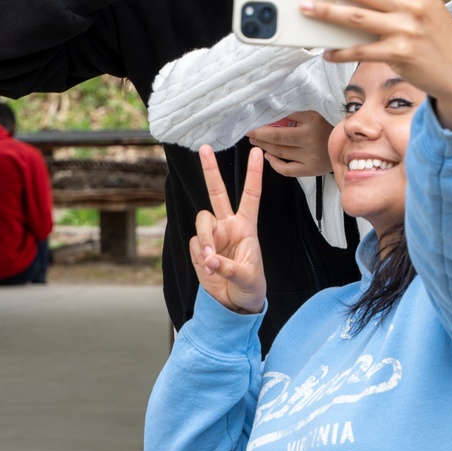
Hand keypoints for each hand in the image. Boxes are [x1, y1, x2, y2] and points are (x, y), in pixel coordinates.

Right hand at [190, 146, 265, 314]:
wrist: (234, 302)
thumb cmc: (250, 286)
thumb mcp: (248, 278)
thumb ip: (229, 268)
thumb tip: (210, 259)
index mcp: (246, 226)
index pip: (251, 196)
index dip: (254, 174)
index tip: (257, 152)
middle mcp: (228, 226)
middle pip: (217, 192)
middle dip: (210, 170)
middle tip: (205, 148)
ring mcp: (212, 236)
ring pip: (202, 222)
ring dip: (205, 240)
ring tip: (211, 262)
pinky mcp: (199, 248)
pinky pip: (195, 245)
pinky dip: (200, 257)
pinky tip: (209, 269)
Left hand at [246, 110, 332, 177]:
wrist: (352, 145)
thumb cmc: (332, 125)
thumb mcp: (317, 112)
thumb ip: (296, 112)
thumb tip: (272, 109)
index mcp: (312, 121)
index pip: (282, 119)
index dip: (264, 119)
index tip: (252, 118)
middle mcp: (310, 139)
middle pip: (276, 137)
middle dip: (259, 133)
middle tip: (248, 130)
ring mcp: (310, 157)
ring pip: (279, 152)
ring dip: (264, 146)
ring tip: (255, 141)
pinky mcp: (311, 170)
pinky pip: (287, 169)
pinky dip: (275, 164)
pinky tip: (268, 156)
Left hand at [301, 0, 451, 130]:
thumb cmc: (440, 38)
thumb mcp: (428, 5)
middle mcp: (411, 4)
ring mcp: (404, 30)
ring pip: (355, 17)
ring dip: (326, 13)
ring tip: (307, 9)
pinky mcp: (398, 54)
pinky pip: (361, 51)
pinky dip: (341, 52)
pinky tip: (328, 52)